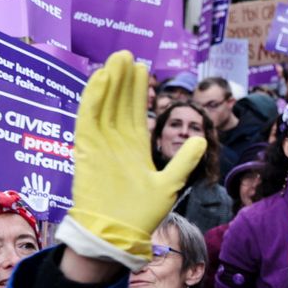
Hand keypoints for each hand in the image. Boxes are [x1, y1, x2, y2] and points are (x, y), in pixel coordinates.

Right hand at [55, 51, 206, 270]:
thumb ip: (184, 161)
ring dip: (109, 82)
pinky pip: (88, 119)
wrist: (118, 233)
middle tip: (127, 54)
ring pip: (104, 105)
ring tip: (117, 60)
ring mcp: (99, 144)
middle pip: (119, 103)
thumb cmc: (142, 214)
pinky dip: (93, 99)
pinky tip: (101, 79)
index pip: (136, 112)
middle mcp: (116, 142)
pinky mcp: (85, 149)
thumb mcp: (170, 183)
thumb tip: (202, 138)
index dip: (138, 91)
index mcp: (135, 148)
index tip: (143, 68)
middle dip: (123, 80)